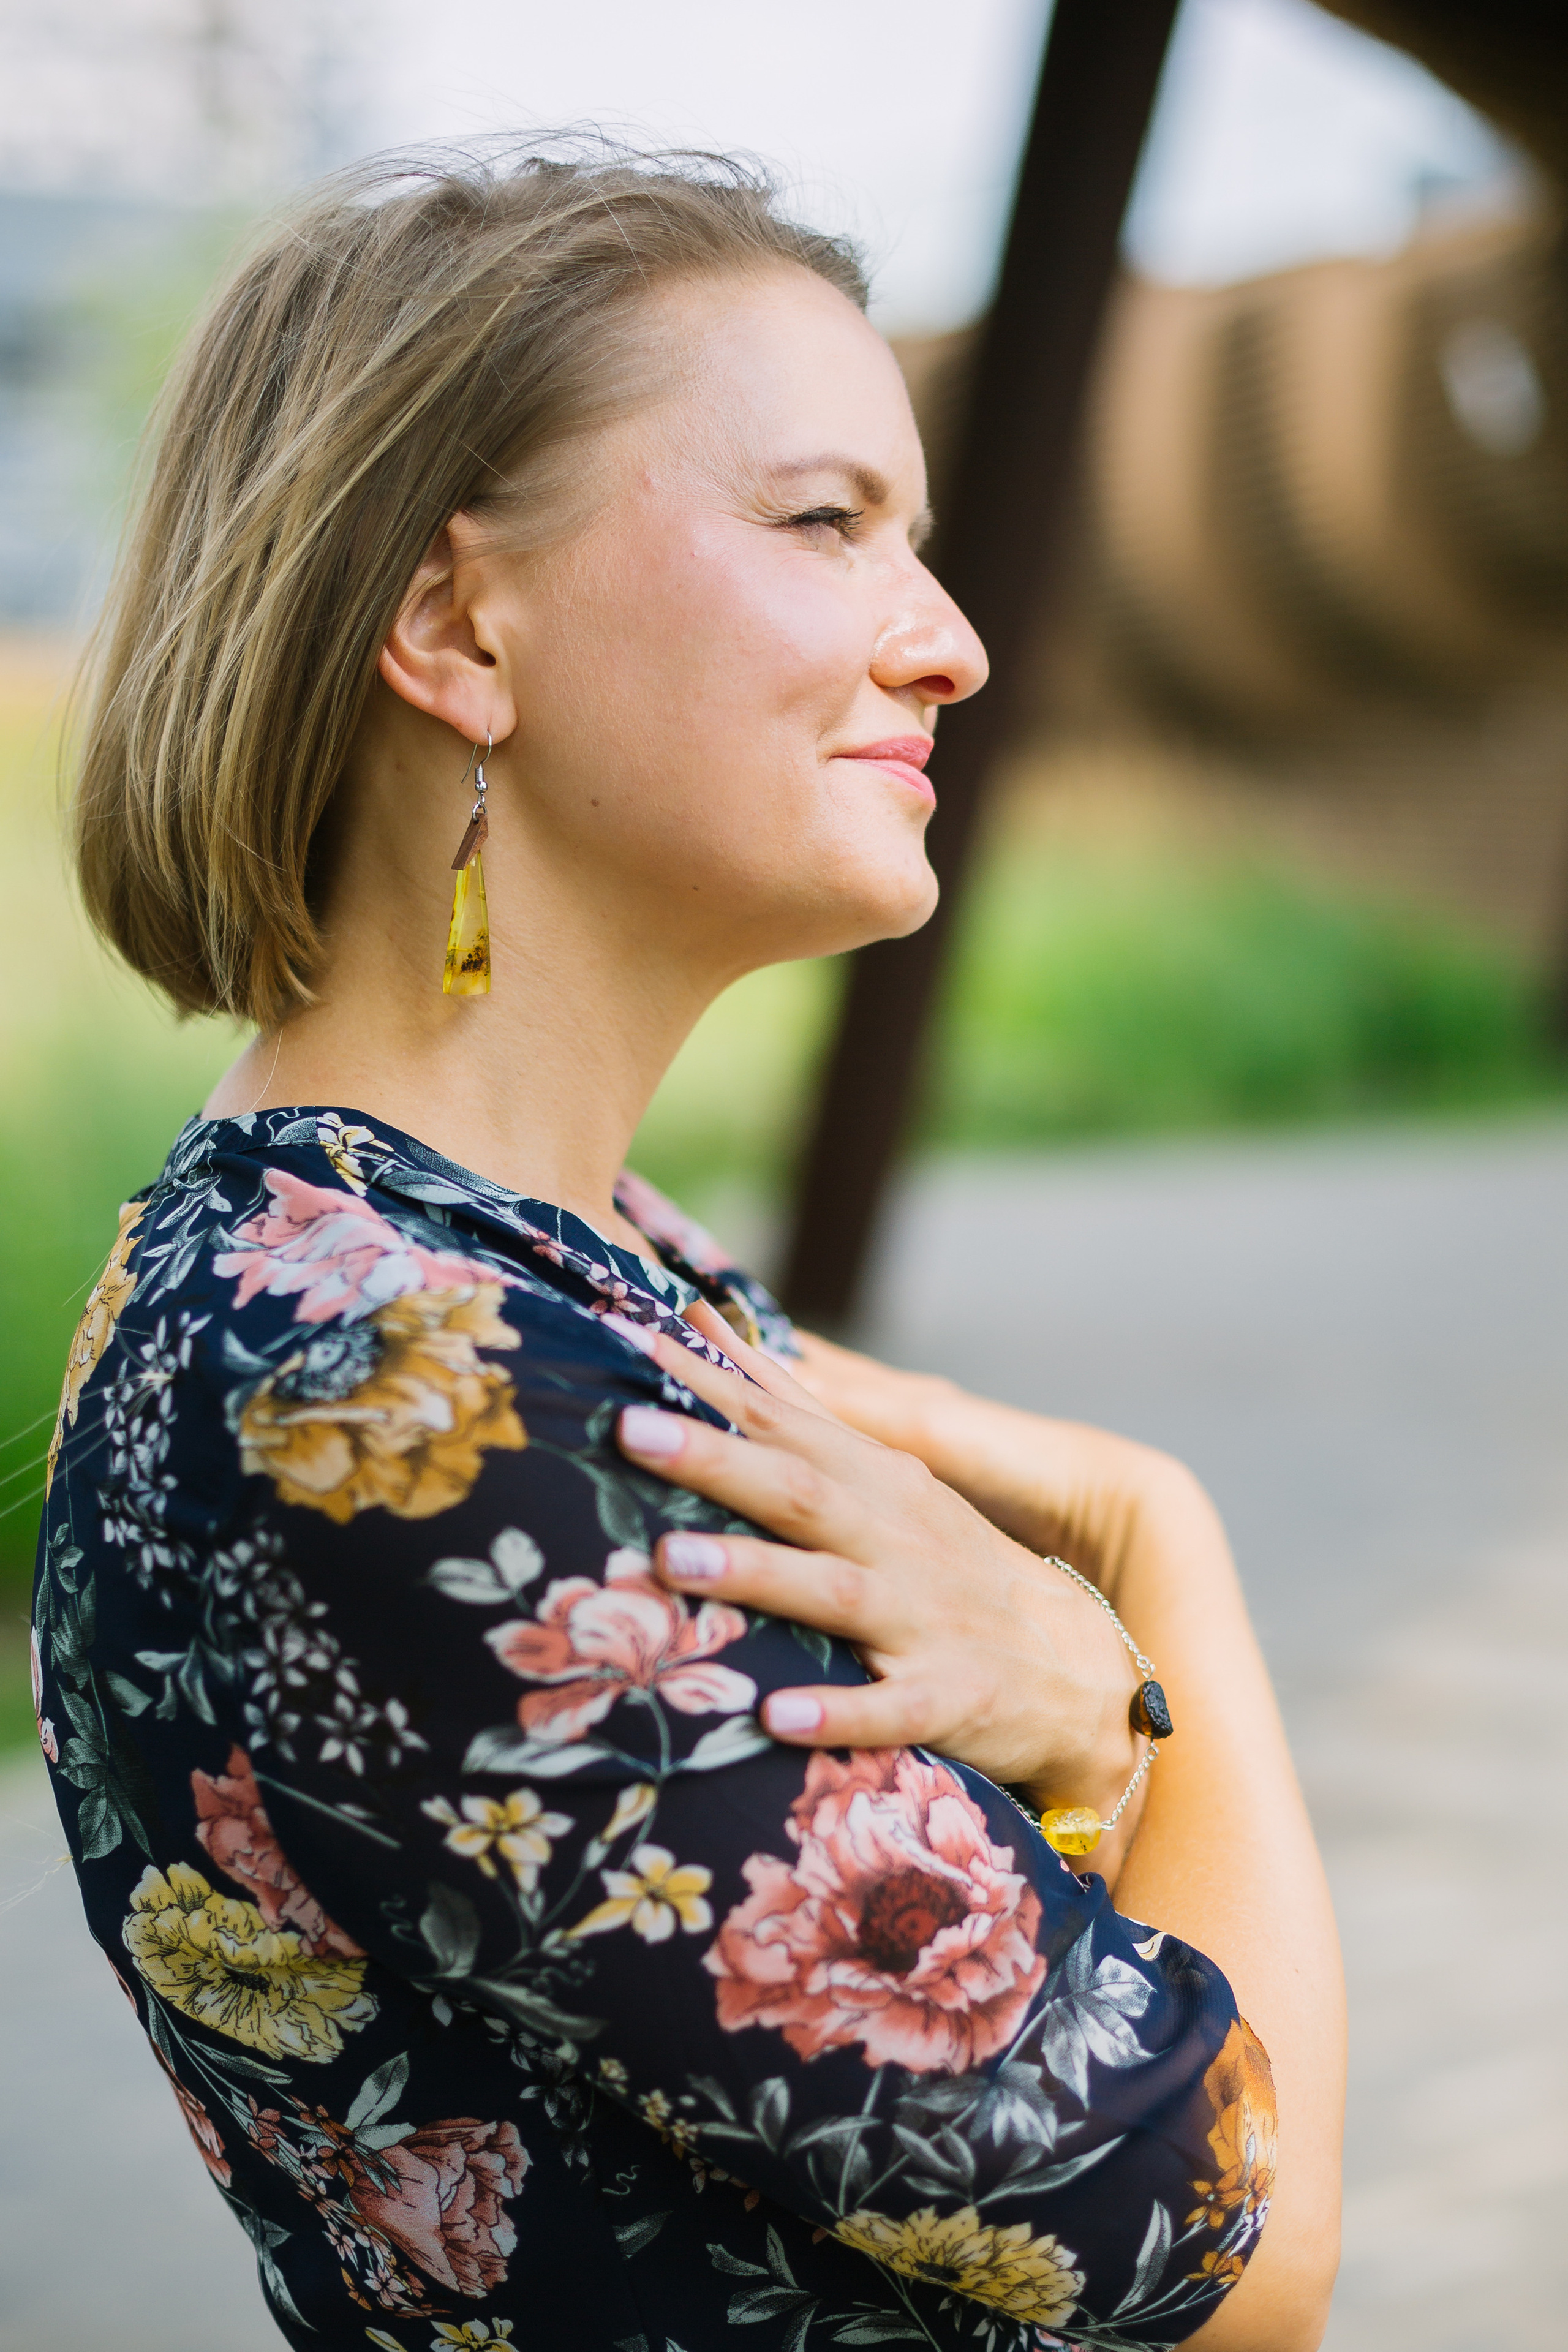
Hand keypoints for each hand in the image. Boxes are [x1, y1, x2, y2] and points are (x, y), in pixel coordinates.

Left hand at [616, 1304, 1144, 1836]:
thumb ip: (790, 1406)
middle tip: (630, 1428)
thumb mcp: (882, 1477)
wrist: (1079, 1670)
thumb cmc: (948, 1564)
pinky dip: (837, 1712)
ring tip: (671, 1557)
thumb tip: (704, 1321)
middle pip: (800, 1490)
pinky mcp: (948, 1700)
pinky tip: (776, 1717)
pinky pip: (889, 1709)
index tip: (633, 1342)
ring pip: (833, 1590)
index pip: (785, 1421)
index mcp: (877, 1483)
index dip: (710, 1385)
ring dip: (755, 1571)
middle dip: (716, 1459)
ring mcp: (925, 1620)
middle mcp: (897, 1541)